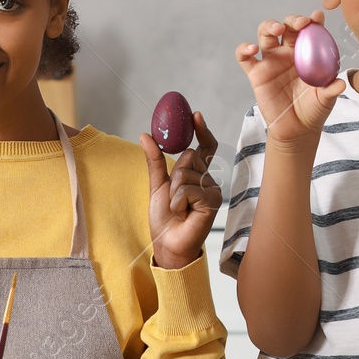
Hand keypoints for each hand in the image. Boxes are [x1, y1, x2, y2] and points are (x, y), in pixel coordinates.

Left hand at [142, 111, 220, 269]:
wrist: (167, 244)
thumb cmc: (165, 218)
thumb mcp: (157, 185)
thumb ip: (155, 160)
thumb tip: (145, 135)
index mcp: (197, 174)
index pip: (205, 147)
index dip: (202, 130)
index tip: (195, 115)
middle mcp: (208, 179)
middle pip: (190, 157)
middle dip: (174, 175)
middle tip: (174, 196)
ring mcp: (213, 190)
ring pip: (187, 173)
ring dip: (174, 192)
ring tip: (177, 208)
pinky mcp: (212, 202)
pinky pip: (189, 189)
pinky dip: (178, 202)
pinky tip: (182, 214)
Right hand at [234, 12, 345, 150]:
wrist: (297, 129)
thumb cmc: (314, 109)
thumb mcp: (326, 99)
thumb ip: (331, 89)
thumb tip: (341, 83)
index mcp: (307, 52)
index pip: (309, 31)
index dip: (313, 21)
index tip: (318, 17)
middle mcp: (288, 52)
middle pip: (287, 26)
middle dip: (293, 20)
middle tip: (301, 23)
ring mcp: (271, 60)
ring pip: (265, 34)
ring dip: (270, 26)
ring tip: (277, 29)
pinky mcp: (256, 73)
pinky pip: (244, 57)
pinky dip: (244, 49)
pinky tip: (252, 49)